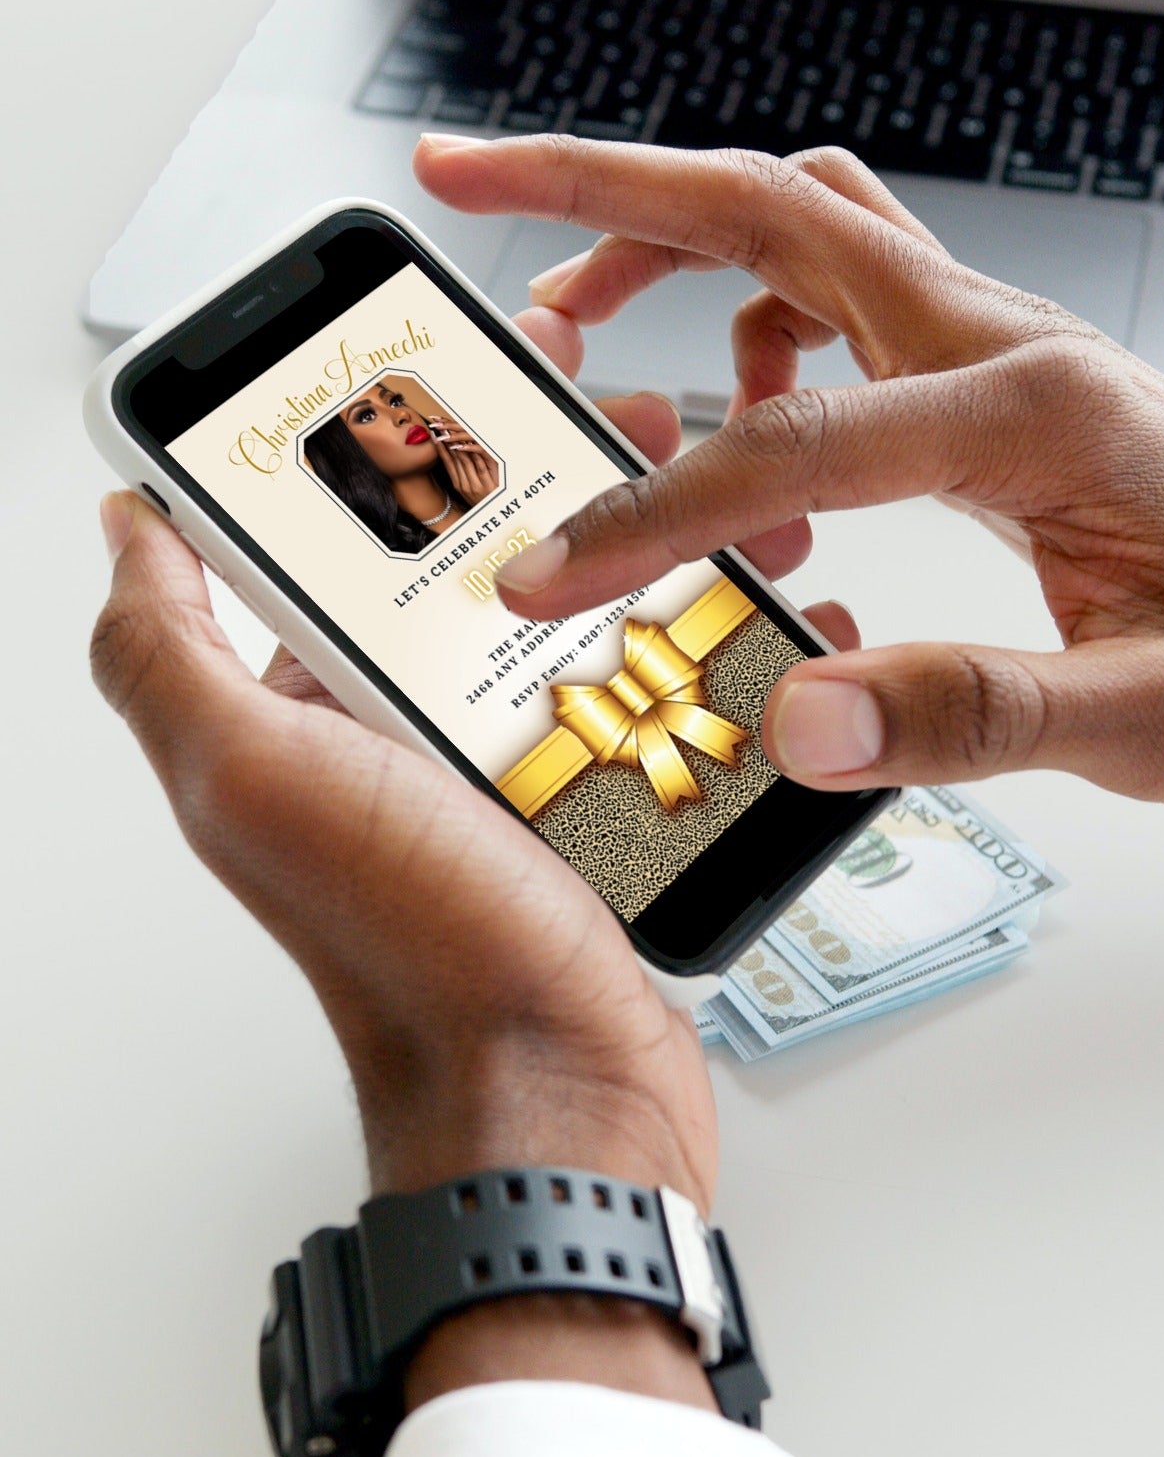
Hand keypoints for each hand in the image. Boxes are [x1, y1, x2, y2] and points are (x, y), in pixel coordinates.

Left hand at [90, 315, 720, 1411]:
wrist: (555, 1090)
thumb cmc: (411, 943)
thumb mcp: (249, 775)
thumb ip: (166, 650)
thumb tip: (122, 524)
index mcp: (305, 701)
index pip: (337, 529)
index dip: (397, 437)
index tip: (468, 366)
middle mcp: (392, 727)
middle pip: (473, 555)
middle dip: (551, 472)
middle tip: (631, 422)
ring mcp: (497, 764)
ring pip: (573, 609)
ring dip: (644, 543)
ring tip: (717, 502)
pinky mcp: (586, 802)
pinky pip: (640, 691)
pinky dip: (693, 640)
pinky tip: (748, 606)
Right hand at [415, 134, 1163, 814]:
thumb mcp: (1162, 723)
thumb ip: (982, 717)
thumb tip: (799, 720)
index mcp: (1035, 415)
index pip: (792, 439)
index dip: (653, 510)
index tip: (552, 573)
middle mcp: (1002, 346)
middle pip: (770, 209)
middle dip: (599, 187)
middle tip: (464, 182)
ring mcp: (989, 346)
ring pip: (795, 227)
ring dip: (662, 237)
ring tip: (564, 321)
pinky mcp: (979, 379)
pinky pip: (831, 300)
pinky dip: (740, 323)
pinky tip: (729, 420)